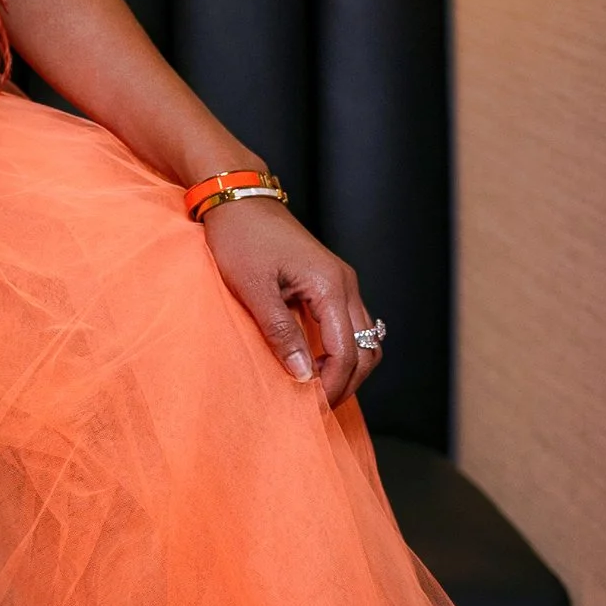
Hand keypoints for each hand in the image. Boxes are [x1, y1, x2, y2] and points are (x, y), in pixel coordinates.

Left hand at [201, 197, 380, 409]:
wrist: (237, 197)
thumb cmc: (239, 236)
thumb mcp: (252, 288)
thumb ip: (279, 332)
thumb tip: (303, 376)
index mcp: (330, 285)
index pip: (348, 351)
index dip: (333, 385)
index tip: (311, 409)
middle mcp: (345, 284)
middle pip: (368, 349)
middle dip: (346, 382)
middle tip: (316, 406)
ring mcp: (341, 282)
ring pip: (364, 338)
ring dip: (347, 367)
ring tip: (315, 389)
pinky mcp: (329, 282)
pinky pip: (348, 325)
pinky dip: (340, 350)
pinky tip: (313, 363)